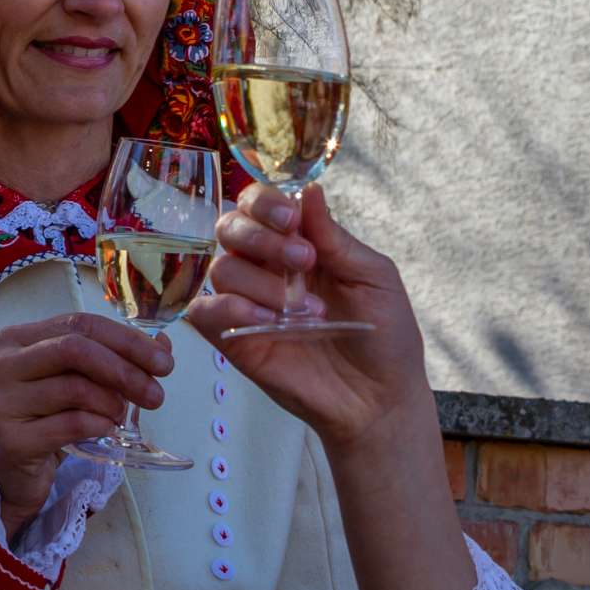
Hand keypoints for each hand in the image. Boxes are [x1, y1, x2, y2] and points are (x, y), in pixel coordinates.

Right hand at [0, 315, 166, 528]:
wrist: (10, 476)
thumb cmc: (42, 420)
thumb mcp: (74, 383)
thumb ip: (112, 359)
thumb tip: (162, 346)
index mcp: (15, 340)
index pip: (78, 324)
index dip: (126, 340)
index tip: (164, 363)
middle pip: (74, 349)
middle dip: (125, 370)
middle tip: (156, 395)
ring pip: (73, 388)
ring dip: (112, 402)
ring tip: (121, 416)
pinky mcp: (9, 441)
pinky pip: (69, 424)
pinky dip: (99, 425)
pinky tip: (106, 429)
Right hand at [189, 184, 432, 453]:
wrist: (380, 399)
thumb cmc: (384, 335)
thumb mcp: (374, 278)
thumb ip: (335, 238)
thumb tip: (308, 190)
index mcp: (298, 245)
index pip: (259, 206)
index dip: (265, 203)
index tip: (291, 219)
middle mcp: (267, 269)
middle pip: (230, 228)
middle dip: (261, 237)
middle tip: (302, 261)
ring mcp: (248, 304)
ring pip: (222, 269)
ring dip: (261, 282)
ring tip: (304, 311)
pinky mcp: (235, 339)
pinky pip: (205, 311)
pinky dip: (228, 308)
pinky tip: (266, 320)